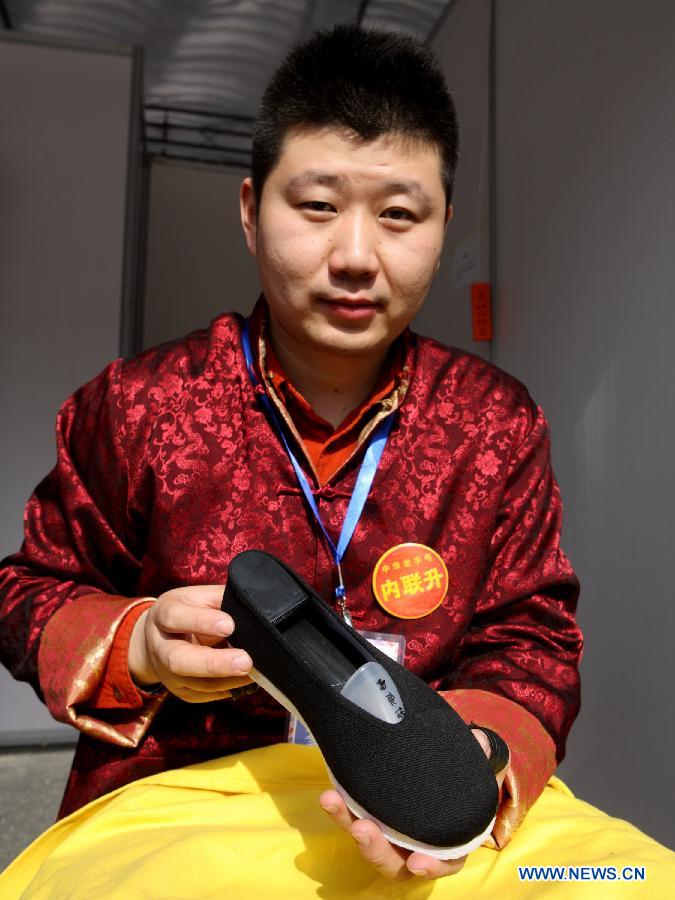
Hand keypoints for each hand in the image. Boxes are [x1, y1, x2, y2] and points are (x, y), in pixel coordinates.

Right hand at [128, 585, 252, 701]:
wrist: (159, 639)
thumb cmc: (187, 612)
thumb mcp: (199, 596)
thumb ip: (219, 598)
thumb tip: (248, 607)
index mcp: (163, 614)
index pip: (175, 618)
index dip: (201, 621)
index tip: (230, 625)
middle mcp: (160, 647)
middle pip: (179, 661)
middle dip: (214, 663)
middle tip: (245, 662)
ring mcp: (168, 674)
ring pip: (197, 684)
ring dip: (229, 680)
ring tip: (255, 672)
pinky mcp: (181, 691)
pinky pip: (207, 695)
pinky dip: (229, 688)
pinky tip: (246, 679)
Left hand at [319, 728, 509, 880]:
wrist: (436, 766)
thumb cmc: (460, 776)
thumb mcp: (475, 766)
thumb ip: (480, 755)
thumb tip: (480, 741)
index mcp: (447, 843)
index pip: (442, 862)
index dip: (431, 866)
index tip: (417, 862)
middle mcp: (414, 847)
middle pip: (393, 860)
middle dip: (376, 849)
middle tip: (363, 829)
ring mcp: (388, 835)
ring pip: (367, 841)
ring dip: (348, 824)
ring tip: (332, 803)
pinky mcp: (367, 816)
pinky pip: (351, 818)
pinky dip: (340, 810)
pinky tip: (329, 795)